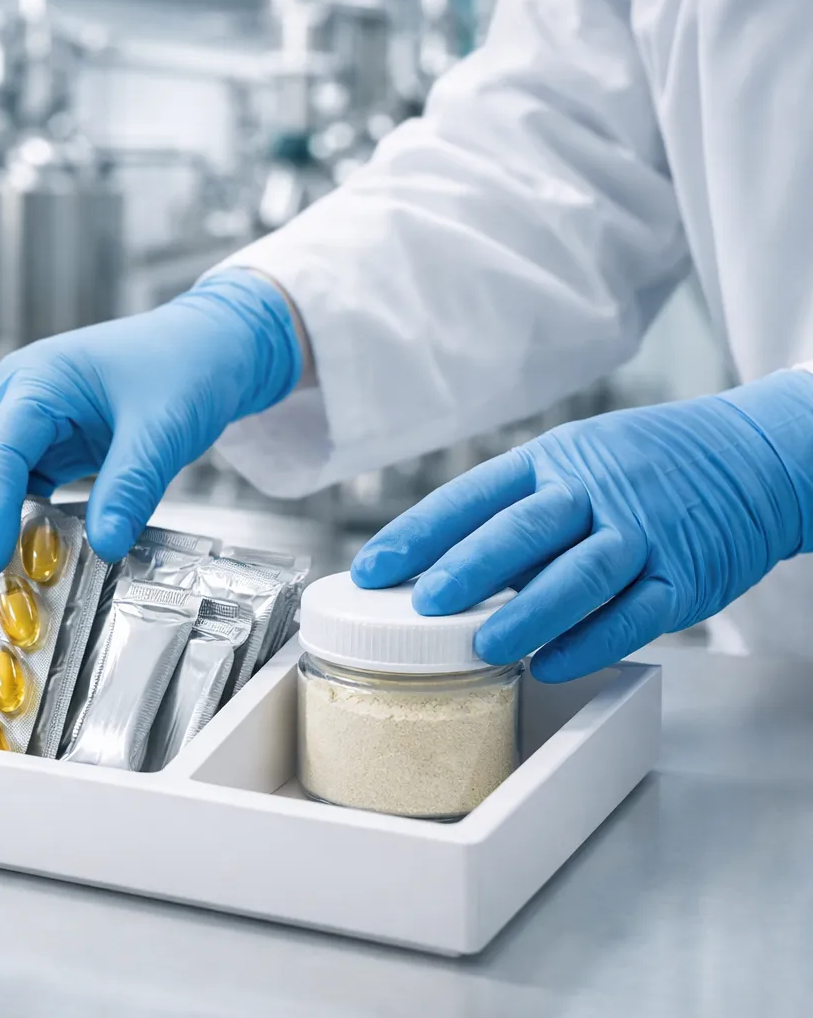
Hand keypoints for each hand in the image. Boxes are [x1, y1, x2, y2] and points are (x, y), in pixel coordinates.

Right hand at [0, 269, 300, 586]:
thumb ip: (129, 488)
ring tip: (5, 583)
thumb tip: (102, 547)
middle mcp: (20, 396)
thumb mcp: (162, 429)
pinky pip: (23, 489)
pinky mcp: (49, 443)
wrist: (214, 345)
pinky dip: (23, 524)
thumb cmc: (187, 364)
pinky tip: (34, 557)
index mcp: (38, 379)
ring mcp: (31, 420)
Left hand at [352, 371, 812, 681]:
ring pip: (580, 574)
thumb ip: (513, 508)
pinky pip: (636, 613)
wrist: (753, 459)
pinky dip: (592, 642)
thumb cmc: (641, 468)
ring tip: (481, 646)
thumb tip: (430, 564)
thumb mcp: (573, 462)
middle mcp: (596, 491)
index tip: (371, 569)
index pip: (473, 495)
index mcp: (553, 460)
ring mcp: (644, 533)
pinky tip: (554, 666)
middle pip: (524, 529)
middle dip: (468, 568)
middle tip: (423, 604)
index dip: (418, 532)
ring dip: (528, 613)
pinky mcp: (686, 577)